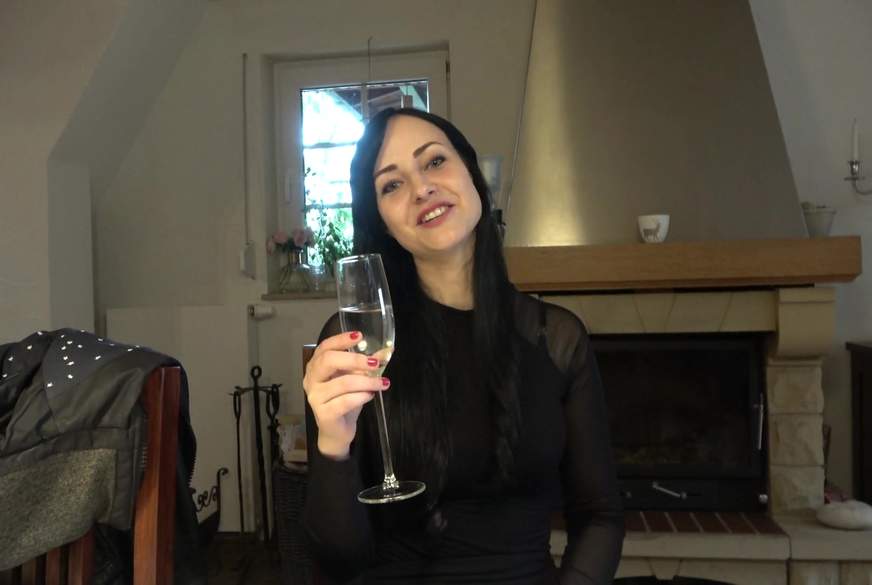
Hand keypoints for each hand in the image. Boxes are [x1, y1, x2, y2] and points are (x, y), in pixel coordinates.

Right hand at [303, 331, 389, 459]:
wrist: (337, 431)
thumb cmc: (344, 401)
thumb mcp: (356, 379)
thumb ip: (367, 365)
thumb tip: (387, 351)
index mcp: (316, 366)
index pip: (325, 347)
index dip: (341, 340)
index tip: (359, 336)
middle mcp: (311, 379)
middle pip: (329, 360)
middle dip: (355, 359)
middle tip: (375, 363)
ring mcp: (315, 397)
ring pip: (343, 383)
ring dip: (367, 382)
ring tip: (382, 383)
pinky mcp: (324, 414)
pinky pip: (346, 401)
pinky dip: (362, 396)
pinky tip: (370, 396)